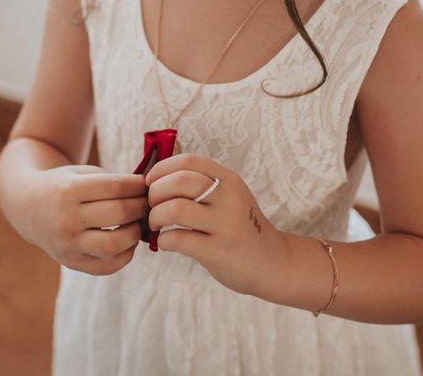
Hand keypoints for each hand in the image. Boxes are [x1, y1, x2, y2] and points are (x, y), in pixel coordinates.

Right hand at [26, 165, 147, 275]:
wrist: (27, 206)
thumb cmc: (66, 185)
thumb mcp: (83, 173)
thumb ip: (114, 181)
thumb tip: (152, 190)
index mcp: (68, 190)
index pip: (116, 187)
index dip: (138, 185)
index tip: (147, 184)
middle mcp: (65, 220)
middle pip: (120, 214)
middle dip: (142, 207)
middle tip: (149, 203)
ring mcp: (67, 245)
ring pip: (115, 245)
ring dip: (136, 233)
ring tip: (139, 223)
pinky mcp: (71, 262)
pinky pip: (107, 266)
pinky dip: (126, 255)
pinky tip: (128, 241)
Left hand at [145, 153, 288, 295]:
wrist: (272, 262)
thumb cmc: (241, 227)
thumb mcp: (231, 196)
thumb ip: (204, 183)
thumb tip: (157, 177)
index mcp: (229, 180)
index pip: (188, 161)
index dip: (161, 168)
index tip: (151, 182)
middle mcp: (229, 198)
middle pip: (179, 181)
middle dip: (155, 192)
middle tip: (152, 206)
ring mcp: (225, 224)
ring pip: (174, 208)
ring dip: (155, 216)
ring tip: (157, 225)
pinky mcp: (218, 250)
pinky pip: (177, 239)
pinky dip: (163, 240)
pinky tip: (167, 243)